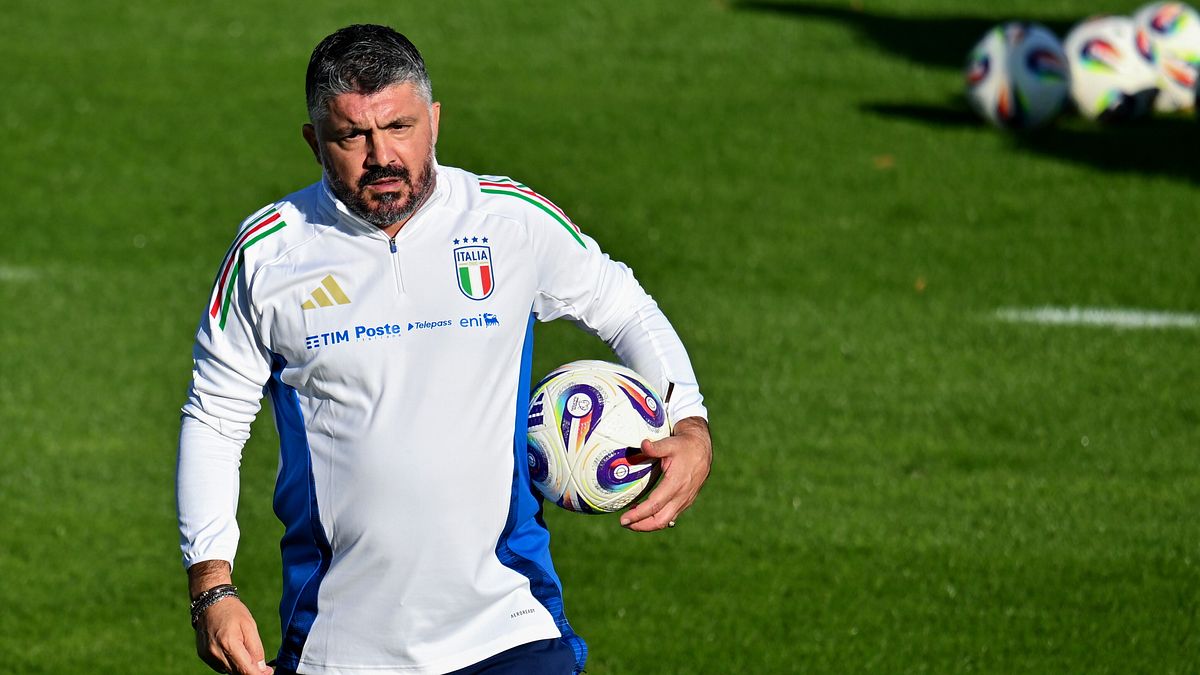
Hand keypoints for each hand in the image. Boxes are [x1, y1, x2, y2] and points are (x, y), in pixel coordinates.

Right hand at [189, 561, 272, 674]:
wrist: (211, 602)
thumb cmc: (233, 612)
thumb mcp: (250, 627)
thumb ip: (256, 650)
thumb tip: (262, 669)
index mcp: (228, 643)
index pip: (245, 670)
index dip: (258, 674)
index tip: (269, 672)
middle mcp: (215, 652)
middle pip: (237, 673)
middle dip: (251, 672)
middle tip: (263, 668)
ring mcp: (207, 655)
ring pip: (229, 671)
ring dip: (240, 668)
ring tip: (248, 654)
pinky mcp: (203, 655)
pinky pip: (221, 667)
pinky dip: (230, 663)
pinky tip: (235, 652)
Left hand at [620, 416, 710, 531]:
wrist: (702, 448)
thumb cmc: (684, 446)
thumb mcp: (670, 444)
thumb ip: (656, 447)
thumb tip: (643, 444)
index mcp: (676, 483)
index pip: (655, 505)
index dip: (638, 514)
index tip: (623, 519)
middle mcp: (682, 496)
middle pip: (660, 520)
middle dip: (641, 525)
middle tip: (624, 522)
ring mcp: (685, 500)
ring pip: (666, 521)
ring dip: (647, 524)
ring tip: (631, 519)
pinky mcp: (686, 501)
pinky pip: (671, 516)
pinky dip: (657, 519)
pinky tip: (645, 514)